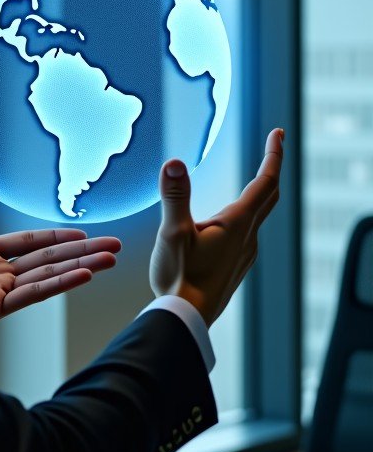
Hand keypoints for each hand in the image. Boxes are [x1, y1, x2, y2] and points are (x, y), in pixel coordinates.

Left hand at [0, 175, 119, 336]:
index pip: (27, 243)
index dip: (55, 238)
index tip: (82, 233)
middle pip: (46, 260)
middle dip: (81, 252)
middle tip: (115, 246)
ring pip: (46, 275)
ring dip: (80, 267)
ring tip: (110, 259)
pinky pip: (31, 294)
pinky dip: (58, 284)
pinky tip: (83, 275)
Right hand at [150, 128, 284, 326]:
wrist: (186, 318)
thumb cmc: (179, 277)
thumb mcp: (172, 232)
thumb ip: (175, 196)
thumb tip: (175, 163)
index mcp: (237, 224)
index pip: (265, 182)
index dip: (273, 155)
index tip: (278, 133)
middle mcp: (247, 237)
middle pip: (269, 197)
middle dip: (272, 169)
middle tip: (273, 147)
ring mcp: (243, 254)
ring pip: (259, 216)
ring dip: (259, 193)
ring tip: (253, 180)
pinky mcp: (233, 266)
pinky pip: (247, 233)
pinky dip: (246, 215)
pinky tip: (227, 223)